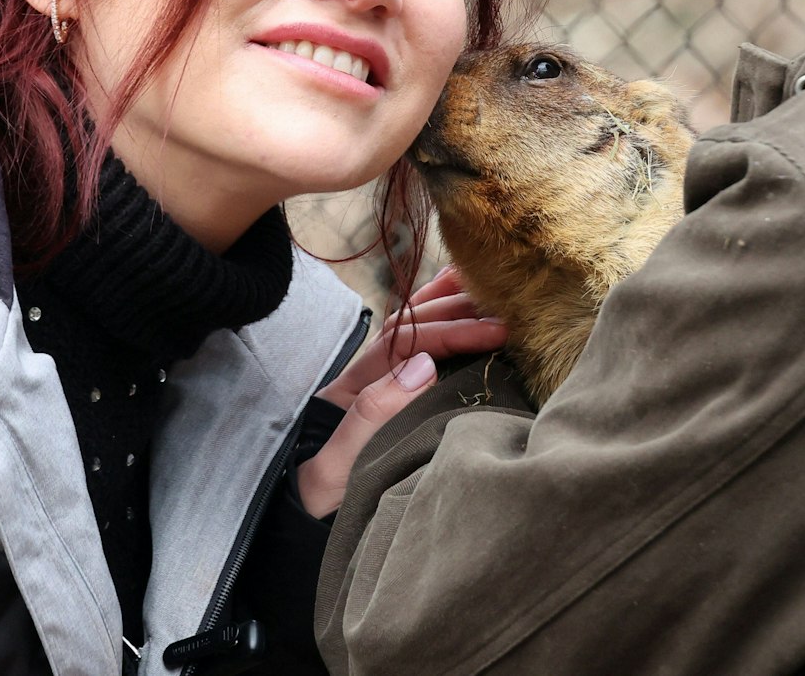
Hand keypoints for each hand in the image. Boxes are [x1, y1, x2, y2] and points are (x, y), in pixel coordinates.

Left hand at [297, 266, 504, 518]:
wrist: (299, 515)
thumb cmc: (318, 498)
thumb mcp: (336, 467)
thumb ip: (371, 417)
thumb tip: (423, 365)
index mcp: (353, 389)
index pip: (408, 345)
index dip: (452, 334)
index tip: (495, 334)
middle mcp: (362, 376)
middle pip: (409, 326)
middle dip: (456, 314)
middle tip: (505, 313)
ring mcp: (372, 382)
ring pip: (408, 328)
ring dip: (443, 305)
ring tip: (483, 287)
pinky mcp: (385, 395)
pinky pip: (408, 343)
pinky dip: (431, 317)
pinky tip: (452, 300)